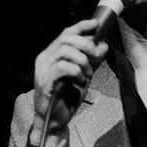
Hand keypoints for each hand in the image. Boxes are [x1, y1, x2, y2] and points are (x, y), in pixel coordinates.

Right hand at [31, 19, 108, 145]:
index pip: (66, 33)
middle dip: (86, 44)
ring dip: (83, 60)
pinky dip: (77, 71)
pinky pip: (63, 67)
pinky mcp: (45, 81)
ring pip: (65, 50)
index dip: (81, 26)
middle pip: (66, 38)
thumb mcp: (83, 75)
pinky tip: (81, 80)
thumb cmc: (66, 98)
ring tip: (88, 73)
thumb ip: (92, 61)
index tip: (96, 25)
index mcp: (52, 55)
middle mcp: (44, 59)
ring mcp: (42, 69)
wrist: (55, 121)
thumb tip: (103, 45)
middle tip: (96, 56)